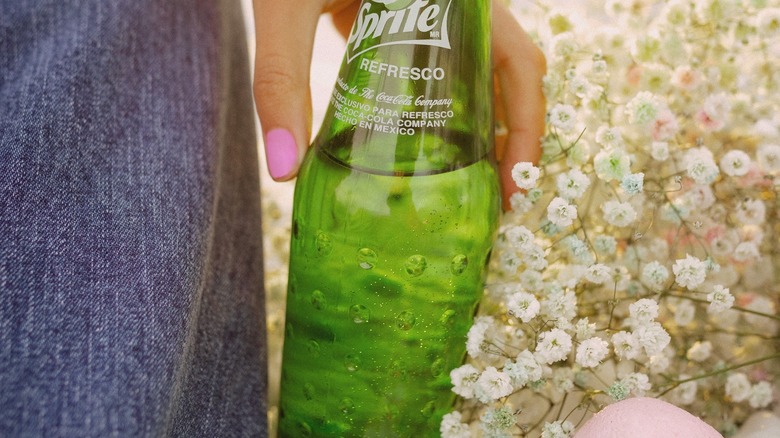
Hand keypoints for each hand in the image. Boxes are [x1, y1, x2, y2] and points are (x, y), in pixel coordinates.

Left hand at [252, 0, 544, 208]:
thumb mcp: (287, 6)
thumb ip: (280, 77)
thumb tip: (284, 171)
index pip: (516, 58)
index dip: (526, 122)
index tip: (514, 179)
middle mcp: (458, 2)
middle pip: (509, 73)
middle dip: (512, 137)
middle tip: (496, 197)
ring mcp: (438, 11)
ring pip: (484, 73)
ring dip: (487, 127)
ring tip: (471, 184)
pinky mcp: (411, 20)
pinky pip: (449, 68)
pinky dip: (452, 110)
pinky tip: (432, 150)